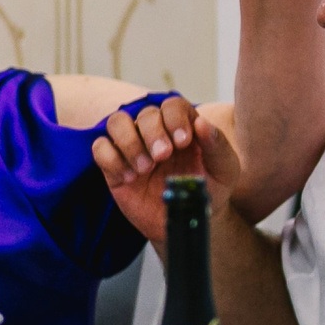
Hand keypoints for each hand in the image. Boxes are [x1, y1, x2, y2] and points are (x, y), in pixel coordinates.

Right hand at [91, 95, 241, 245]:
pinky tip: (129, 177)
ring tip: (145, 168)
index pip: (172, 105)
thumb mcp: (224, 169)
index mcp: (183, 125)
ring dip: (129, 143)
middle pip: (144, 113)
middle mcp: (155, 131)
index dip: (174, 119)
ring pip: (116, 122)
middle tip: (162, 157)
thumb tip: (201, 123)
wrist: (187, 218)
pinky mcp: (114, 165)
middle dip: (152, 134)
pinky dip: (111, 159)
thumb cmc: (208, 189)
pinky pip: (100, 149)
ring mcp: (132, 146)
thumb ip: (217, 145)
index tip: (183, 142)